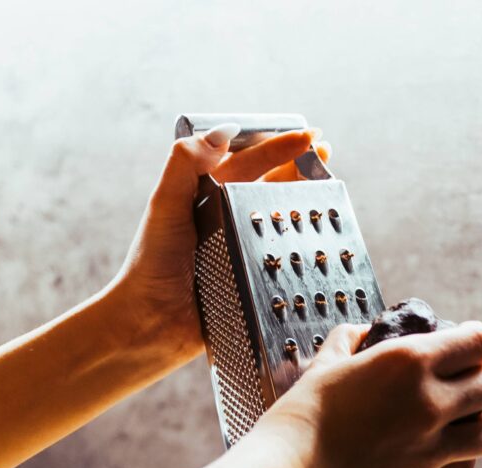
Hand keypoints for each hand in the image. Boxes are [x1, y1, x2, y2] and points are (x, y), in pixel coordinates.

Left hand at [114, 124, 330, 371]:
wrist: (150, 323)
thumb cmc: (151, 264)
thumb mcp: (164, 206)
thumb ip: (186, 163)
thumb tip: (225, 131)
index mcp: (204, 197)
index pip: (247, 162)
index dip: (277, 147)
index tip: (310, 137)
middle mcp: (223, 221)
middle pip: (268, 188)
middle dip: (299, 171)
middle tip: (328, 157)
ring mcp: (238, 252)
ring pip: (277, 223)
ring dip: (304, 208)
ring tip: (330, 196)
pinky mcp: (248, 282)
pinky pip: (279, 263)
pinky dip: (301, 252)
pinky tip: (321, 246)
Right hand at [258, 320, 481, 467]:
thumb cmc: (299, 420)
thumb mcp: (323, 366)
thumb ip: (350, 342)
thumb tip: (364, 335)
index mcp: (408, 362)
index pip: (480, 341)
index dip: (475, 342)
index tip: (463, 349)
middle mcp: (430, 403)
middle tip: (467, 385)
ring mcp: (431, 448)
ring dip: (480, 423)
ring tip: (458, 423)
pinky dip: (459, 460)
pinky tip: (437, 454)